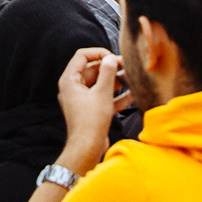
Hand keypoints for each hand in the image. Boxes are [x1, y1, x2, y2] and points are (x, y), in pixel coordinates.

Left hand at [56, 48, 120, 174]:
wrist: (87, 148)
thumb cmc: (90, 122)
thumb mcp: (102, 93)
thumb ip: (107, 72)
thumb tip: (110, 58)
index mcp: (70, 80)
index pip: (82, 56)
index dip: (99, 53)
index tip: (113, 56)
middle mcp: (73, 88)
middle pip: (92, 69)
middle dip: (110, 68)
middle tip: (126, 66)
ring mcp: (81, 100)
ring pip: (99, 84)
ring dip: (115, 81)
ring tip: (131, 78)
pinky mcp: (90, 110)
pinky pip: (103, 97)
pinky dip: (116, 96)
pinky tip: (131, 94)